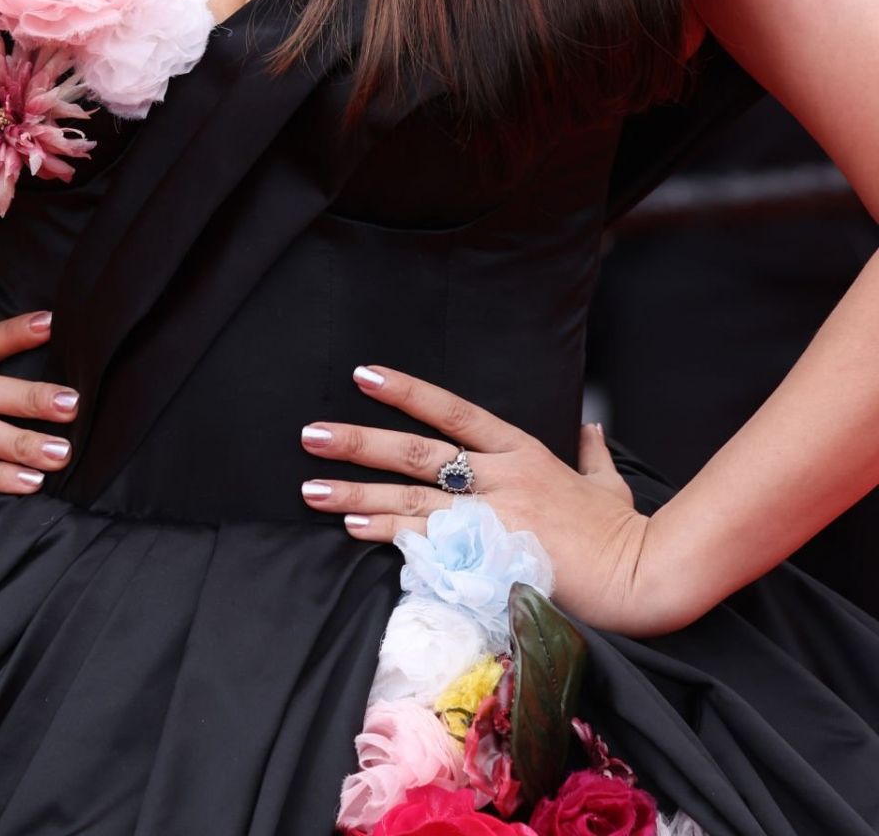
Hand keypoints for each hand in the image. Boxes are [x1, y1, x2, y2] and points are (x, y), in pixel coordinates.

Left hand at [300, 365, 658, 632]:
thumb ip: (594, 455)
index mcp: (523, 452)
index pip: (453, 410)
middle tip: (311, 434)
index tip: (364, 375)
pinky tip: (355, 527)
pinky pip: (424, 542)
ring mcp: (490, 516)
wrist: (642, 577)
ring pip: (409, 496)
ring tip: (312, 489)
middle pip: (415, 450)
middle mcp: (499, 476)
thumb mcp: (609, 485)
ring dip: (356, 492)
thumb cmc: (626, 536)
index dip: (406, 391)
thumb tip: (593, 428)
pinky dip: (387, 532)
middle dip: (358, 441)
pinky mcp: (488, 557)